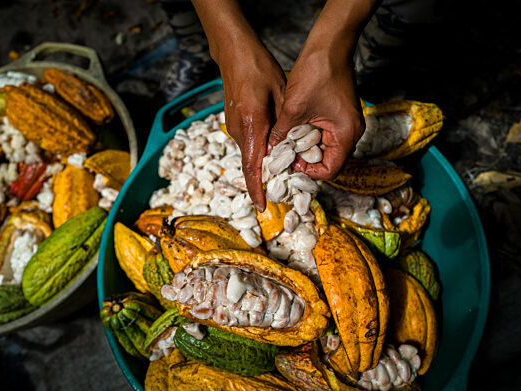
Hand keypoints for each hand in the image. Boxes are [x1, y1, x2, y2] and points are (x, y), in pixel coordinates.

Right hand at [220, 41, 284, 211]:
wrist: (235, 54)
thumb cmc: (259, 70)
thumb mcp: (281, 96)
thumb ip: (283, 126)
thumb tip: (287, 150)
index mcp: (251, 125)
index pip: (252, 166)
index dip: (256, 188)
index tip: (262, 206)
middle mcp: (238, 131)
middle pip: (253, 162)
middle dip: (268, 177)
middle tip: (287, 184)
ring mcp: (233, 127)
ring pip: (252, 151)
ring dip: (267, 160)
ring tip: (287, 162)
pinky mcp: (234, 123)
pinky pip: (249, 141)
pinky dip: (262, 147)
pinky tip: (277, 143)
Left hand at [269, 47, 364, 179]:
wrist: (329, 45)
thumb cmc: (318, 71)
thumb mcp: (293, 108)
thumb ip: (282, 133)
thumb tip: (270, 149)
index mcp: (346, 134)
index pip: (330, 170)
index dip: (309, 172)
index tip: (290, 165)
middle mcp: (351, 132)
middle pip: (329, 162)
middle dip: (306, 163)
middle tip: (284, 159)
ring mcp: (346, 124)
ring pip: (325, 150)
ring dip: (306, 151)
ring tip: (286, 148)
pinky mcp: (339, 117)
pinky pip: (325, 136)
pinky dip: (309, 139)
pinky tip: (293, 134)